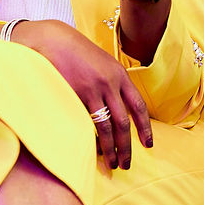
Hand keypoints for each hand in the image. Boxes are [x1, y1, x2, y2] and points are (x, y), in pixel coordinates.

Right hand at [13, 20, 152, 169]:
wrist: (55, 40)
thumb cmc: (80, 54)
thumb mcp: (104, 65)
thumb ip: (115, 84)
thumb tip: (122, 111)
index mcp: (120, 75)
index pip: (138, 106)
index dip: (145, 128)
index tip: (149, 145)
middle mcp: (110, 83)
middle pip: (123, 122)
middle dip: (127, 146)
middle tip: (126, 164)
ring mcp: (92, 90)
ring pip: (106, 127)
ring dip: (110, 149)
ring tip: (111, 163)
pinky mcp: (74, 95)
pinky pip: (85, 123)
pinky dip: (90, 139)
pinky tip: (91, 150)